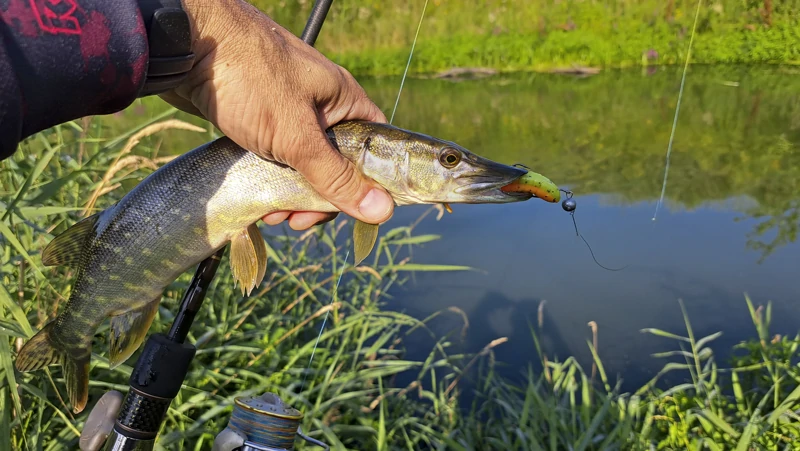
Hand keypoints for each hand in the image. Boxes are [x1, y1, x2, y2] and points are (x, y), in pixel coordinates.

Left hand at [160, 0, 394, 229]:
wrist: (184, 46)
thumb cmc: (249, 79)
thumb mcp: (297, 136)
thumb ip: (336, 176)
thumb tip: (383, 211)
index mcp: (344, 100)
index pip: (372, 148)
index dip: (368, 183)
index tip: (349, 210)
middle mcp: (322, 106)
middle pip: (337, 163)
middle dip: (320, 197)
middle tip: (298, 220)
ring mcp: (289, 113)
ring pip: (304, 165)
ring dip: (292, 195)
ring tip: (273, 214)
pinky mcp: (260, 120)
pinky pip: (277, 158)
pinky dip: (271, 181)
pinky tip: (260, 201)